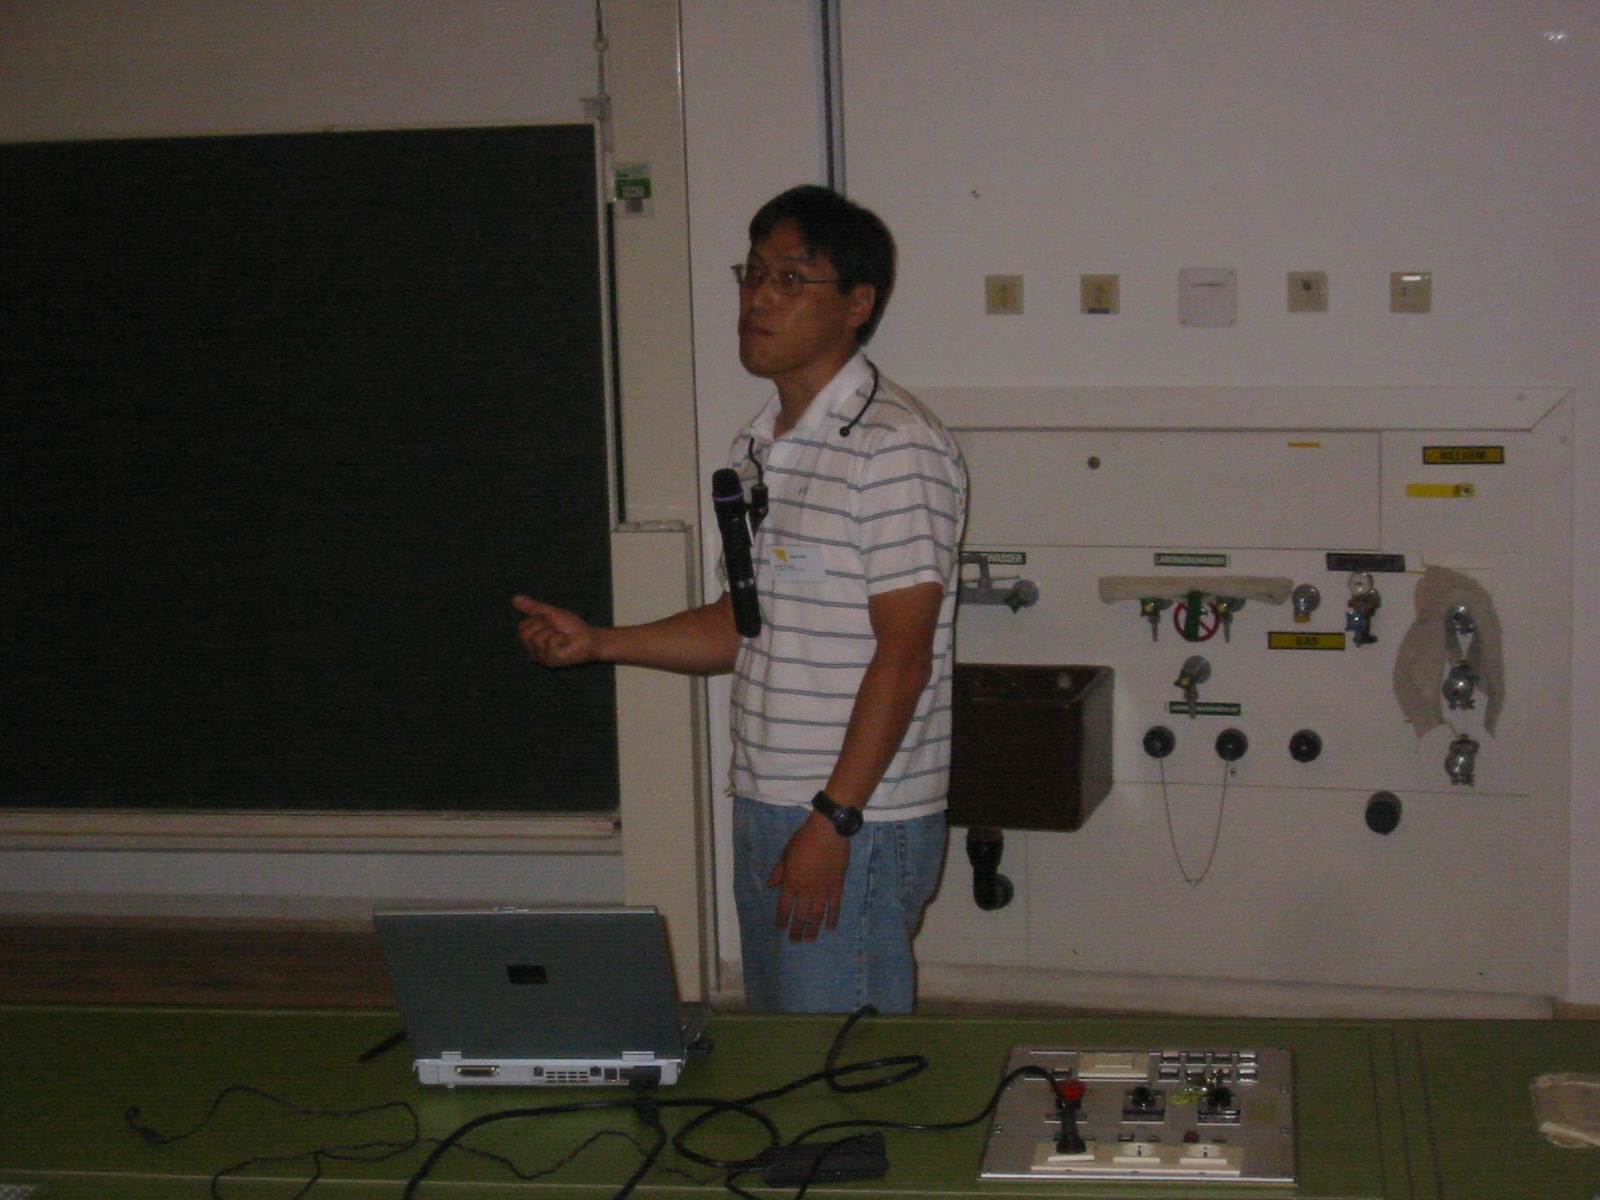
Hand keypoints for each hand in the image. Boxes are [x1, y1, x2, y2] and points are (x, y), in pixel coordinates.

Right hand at [512, 595, 600, 666]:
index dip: (538, 619)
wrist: (590, 637)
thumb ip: (532, 608)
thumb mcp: (549, 613)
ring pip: (536, 638)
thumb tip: (514, 598)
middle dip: (543, 624)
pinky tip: (566, 643)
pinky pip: (549, 641)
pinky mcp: (552, 661)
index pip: (522, 627)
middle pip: (525, 633)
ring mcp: (542, 659)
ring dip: (552, 631)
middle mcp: (534, 653)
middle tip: (556, 628)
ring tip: (562, 636)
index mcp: (531, 643)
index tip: (551, 621)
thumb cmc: (571, 627)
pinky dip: (560, 637)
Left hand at [767, 813, 851, 941]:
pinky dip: (832, 918)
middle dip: (797, 929)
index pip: (785, 906)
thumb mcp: (786, 853)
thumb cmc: (804, 839)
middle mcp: (806, 889)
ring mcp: (823, 888)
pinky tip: (830, 928)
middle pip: (800, 914)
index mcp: (792, 881)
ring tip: (811, 940)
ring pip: (817, 914)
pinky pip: (835, 905)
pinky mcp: (837, 885)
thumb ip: (779, 871)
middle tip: (795, 942)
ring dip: (813, 928)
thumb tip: (770, 886)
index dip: (782, 918)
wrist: (827, 831)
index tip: (781, 929)